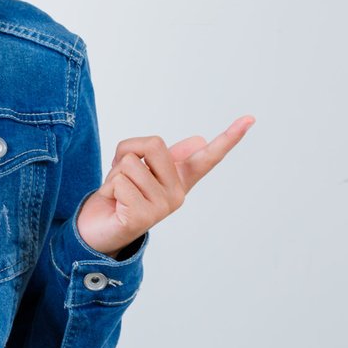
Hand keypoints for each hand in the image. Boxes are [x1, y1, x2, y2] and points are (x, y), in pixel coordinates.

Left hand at [76, 115, 255, 254]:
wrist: (97, 229)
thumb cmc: (119, 195)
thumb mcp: (141, 168)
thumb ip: (164, 155)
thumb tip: (200, 140)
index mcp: (179, 179)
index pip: (208, 156)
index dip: (229, 136)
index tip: (250, 118)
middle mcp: (177, 194)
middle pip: (153, 144)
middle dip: (128, 153)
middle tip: (123, 176)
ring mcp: (162, 208)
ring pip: (130, 165)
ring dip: (114, 175)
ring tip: (117, 195)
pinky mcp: (142, 218)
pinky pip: (119, 183)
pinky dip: (108, 190)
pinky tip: (114, 206)